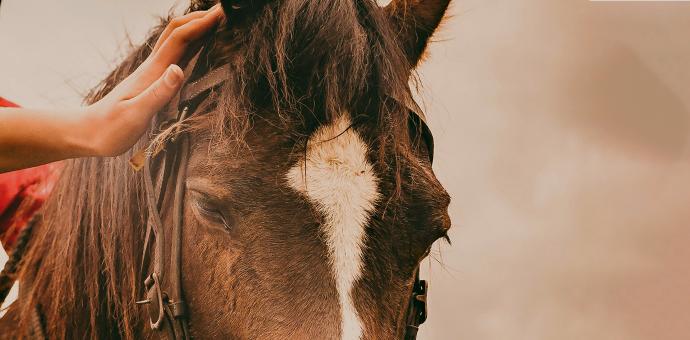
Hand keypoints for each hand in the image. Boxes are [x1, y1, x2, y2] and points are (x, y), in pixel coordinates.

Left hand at [84, 5, 222, 156]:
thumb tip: (179, 69)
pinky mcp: (152, 81)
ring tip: (216, 23)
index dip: (201, 24)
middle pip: (177, 31)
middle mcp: (153, 67)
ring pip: (175, 40)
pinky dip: (190, 43)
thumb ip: (158, 92)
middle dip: (199, 18)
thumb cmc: (111, 128)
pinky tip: (199, 47)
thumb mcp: (135, 114)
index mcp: (152, 72)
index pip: (180, 39)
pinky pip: (175, 55)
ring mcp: (152, 73)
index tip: (223, 13)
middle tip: (224, 11)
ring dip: (195, 27)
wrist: (89, 133)